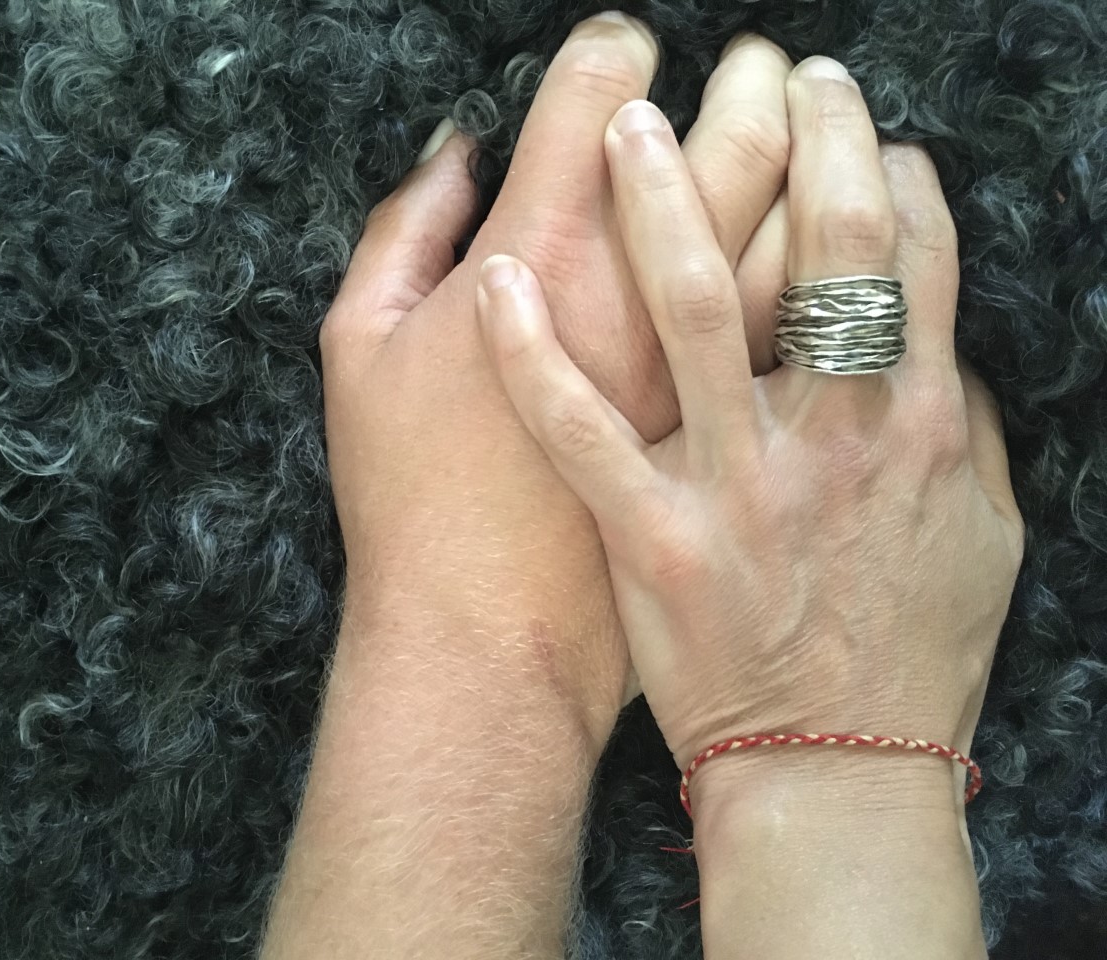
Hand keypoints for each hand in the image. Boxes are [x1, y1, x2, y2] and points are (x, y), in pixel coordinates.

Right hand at [322, 16, 793, 738]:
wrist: (488, 644)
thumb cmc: (411, 500)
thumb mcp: (359, 354)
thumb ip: (405, 233)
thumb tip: (460, 151)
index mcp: (541, 258)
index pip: (600, 95)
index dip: (619, 53)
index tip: (628, 51)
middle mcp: (643, 300)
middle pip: (734, 140)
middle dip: (758, 81)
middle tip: (767, 64)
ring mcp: (716, 378)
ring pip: (808, 227)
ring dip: (833, 158)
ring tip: (838, 128)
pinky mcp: (757, 447)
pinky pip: (831, 340)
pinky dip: (857, 279)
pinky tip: (862, 250)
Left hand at [477, 57, 1023, 795]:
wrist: (833, 774)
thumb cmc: (910, 660)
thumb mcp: (983, 540)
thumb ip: (958, 433)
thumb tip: (932, 347)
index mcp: (914, 426)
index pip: (915, 258)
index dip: (892, 174)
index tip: (863, 131)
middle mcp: (831, 435)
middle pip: (824, 246)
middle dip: (804, 138)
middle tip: (775, 68)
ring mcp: (735, 482)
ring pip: (692, 307)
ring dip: (658, 201)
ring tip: (624, 122)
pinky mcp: (652, 536)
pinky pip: (580, 428)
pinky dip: (533, 353)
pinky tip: (497, 281)